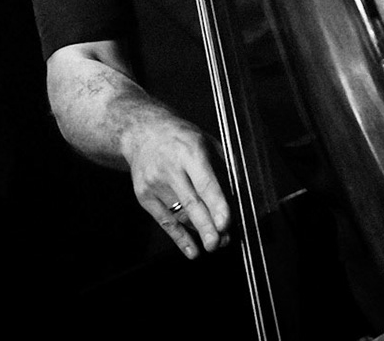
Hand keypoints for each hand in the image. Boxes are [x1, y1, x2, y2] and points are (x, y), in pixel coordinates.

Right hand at [121, 115, 234, 258]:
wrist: (143, 133)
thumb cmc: (181, 138)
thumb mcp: (207, 142)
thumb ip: (224, 167)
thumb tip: (240, 195)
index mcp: (190, 152)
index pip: (205, 182)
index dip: (217, 204)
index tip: (226, 222)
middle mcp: (170, 168)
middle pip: (191, 203)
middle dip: (207, 226)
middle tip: (219, 243)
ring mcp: (154, 183)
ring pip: (180, 215)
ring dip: (199, 232)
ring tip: (216, 243)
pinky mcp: (144, 196)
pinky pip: (165, 222)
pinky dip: (179, 238)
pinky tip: (192, 250)